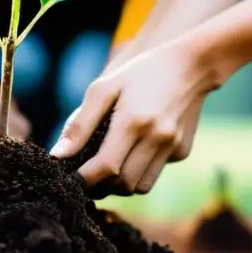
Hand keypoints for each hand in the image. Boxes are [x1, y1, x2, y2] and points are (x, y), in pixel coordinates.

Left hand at [50, 39, 210, 194]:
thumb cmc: (141, 73)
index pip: (105, 167)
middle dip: (101, 185)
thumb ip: (80, 123)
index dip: (85, 179)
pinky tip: (134, 153)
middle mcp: (157, 137)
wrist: (192, 65)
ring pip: (141, 186)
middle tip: (87, 176)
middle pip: (123, 183)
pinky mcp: (182, 150)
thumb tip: (59, 154)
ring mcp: (173, 146)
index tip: (70, 180)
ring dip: (121, 184)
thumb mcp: (105, 87)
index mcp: (133, 121)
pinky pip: (155, 172)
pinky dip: (140, 171)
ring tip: (108, 169)